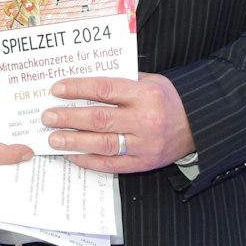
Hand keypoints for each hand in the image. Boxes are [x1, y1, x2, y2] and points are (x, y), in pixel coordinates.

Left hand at [43, 72, 195, 173]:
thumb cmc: (167, 100)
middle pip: (100, 119)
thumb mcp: (149, 81)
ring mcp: (144, 145)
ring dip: (74, 142)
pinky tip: (72, 155)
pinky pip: (111, 164)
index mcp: (146, 95)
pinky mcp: (143, 163)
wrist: (197, 125)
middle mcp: (145, 120)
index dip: (78, 89)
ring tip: (53, 139)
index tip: (56, 90)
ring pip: (103, 144)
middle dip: (69, 118)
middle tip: (47, 117)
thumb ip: (120, 81)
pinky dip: (89, 161)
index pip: (105, 89)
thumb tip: (81, 83)